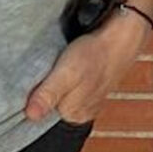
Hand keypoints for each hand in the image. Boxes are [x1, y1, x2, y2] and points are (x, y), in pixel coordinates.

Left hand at [23, 6, 152, 123]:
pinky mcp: (92, 88)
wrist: (121, 36)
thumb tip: (30, 115)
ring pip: (62, 93)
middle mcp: (82, 112)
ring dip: (59, 78)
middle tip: (56, 66)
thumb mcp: (66, 73)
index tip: (41, 75)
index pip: (41, 110)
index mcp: (74, 114)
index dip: (36, 92)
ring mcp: (89, 101)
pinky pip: (73, 86)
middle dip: (48, 85)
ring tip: (67, 62)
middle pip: (51, 102)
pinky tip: (75, 63)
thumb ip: (48, 95)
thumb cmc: (95, 53)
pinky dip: (70, 74)